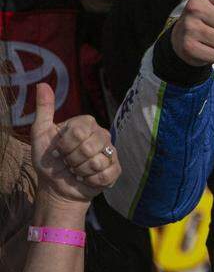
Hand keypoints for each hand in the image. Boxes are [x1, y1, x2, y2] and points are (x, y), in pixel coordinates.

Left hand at [31, 83, 120, 204]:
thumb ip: (44, 110)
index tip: (58, 150)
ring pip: (98, 161)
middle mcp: (102, 135)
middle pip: (90, 146)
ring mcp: (110, 152)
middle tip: (67, 162)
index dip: (65, 145)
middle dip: (72, 160)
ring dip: (81, 171)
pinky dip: (92, 180)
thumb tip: (42, 84)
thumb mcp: (40, 134)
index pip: (80, 131)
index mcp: (86, 124)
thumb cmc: (49, 160)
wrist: (56, 187)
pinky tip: (87, 179)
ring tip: (76, 171)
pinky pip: (107, 173)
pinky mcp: (115, 169)